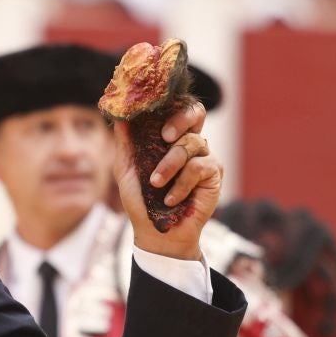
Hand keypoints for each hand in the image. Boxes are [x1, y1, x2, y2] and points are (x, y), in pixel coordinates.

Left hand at [113, 98, 222, 260]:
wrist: (156, 232)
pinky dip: (182, 183)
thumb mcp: (126, 171)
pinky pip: (199, 167)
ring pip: (191, 143)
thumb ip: (125, 145)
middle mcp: (189, 143)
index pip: (176, 109)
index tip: (152, 111)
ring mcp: (204, 157)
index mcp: (169, 138)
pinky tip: (171, 198)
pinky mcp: (214, 174)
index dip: (170, 104)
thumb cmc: (141, 201)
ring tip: (156, 184)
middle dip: (180, 119)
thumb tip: (120, 117)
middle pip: (195, 112)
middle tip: (165, 136)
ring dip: (170, 164)